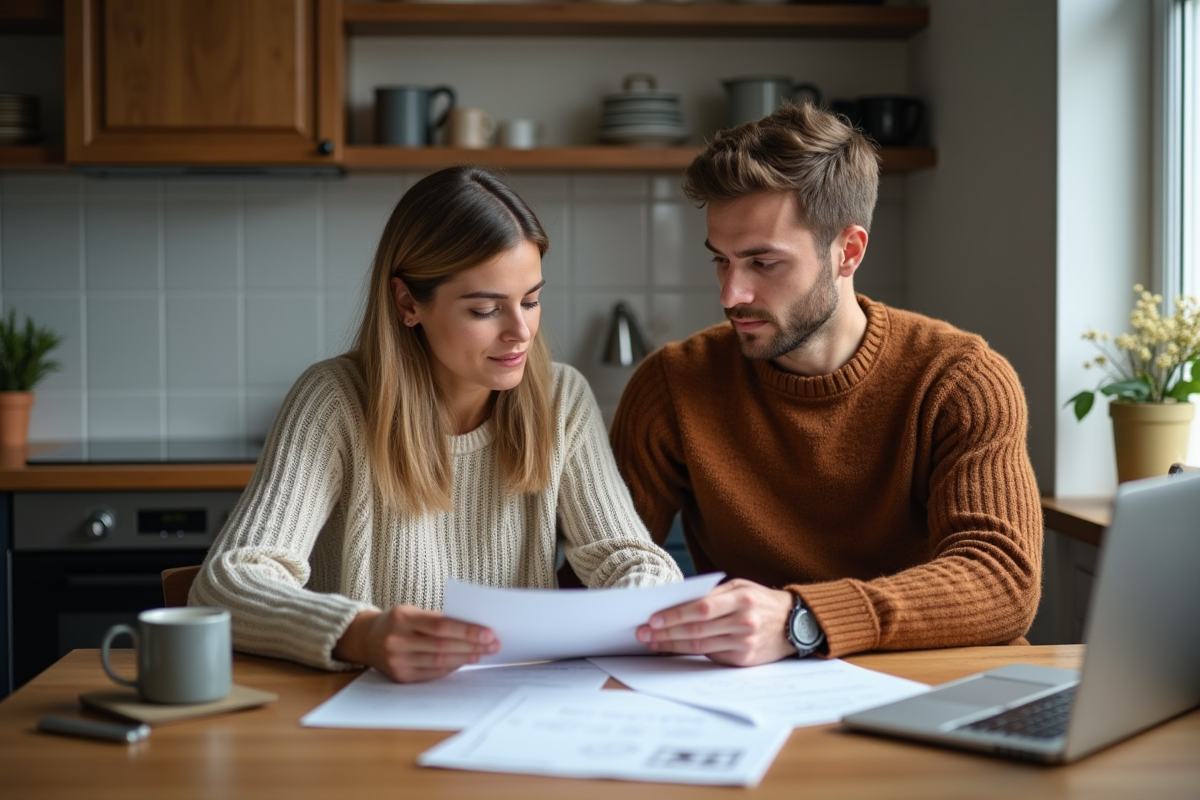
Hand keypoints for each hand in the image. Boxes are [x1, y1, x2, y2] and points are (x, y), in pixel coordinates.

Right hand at [333, 606, 499, 682]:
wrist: (366, 639)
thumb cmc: (397, 622)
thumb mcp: (412, 612)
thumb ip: (438, 619)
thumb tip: (474, 629)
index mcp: (402, 618)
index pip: (441, 626)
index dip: (467, 630)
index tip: (488, 632)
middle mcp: (397, 640)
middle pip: (442, 646)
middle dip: (472, 646)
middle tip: (493, 644)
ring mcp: (397, 661)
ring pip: (439, 662)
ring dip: (465, 658)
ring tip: (482, 653)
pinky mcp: (399, 677)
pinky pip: (432, 674)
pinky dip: (451, 668)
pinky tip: (464, 661)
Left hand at [635, 579, 795, 666]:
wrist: (794, 624)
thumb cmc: (760, 601)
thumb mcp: (741, 587)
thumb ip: (713, 594)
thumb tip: (678, 603)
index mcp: (742, 599)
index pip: (701, 608)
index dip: (675, 615)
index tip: (652, 618)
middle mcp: (744, 622)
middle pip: (697, 630)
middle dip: (666, 632)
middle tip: (643, 633)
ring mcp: (744, 643)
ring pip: (700, 646)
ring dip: (672, 645)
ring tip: (652, 642)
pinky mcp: (743, 660)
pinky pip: (711, 656)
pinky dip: (689, 653)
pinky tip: (674, 649)